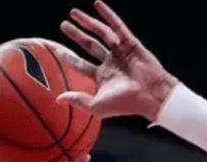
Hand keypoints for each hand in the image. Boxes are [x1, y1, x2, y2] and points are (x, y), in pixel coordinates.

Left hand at [57, 1, 177, 120]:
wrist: (149, 95)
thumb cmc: (125, 104)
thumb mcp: (96, 105)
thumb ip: (78, 100)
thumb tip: (58, 99)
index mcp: (102, 77)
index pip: (81, 64)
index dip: (68, 57)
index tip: (56, 49)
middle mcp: (110, 63)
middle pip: (89, 45)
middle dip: (76, 35)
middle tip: (64, 25)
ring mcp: (120, 52)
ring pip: (101, 33)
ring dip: (87, 22)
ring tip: (73, 14)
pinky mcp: (130, 42)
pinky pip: (117, 26)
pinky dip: (107, 15)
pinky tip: (97, 4)